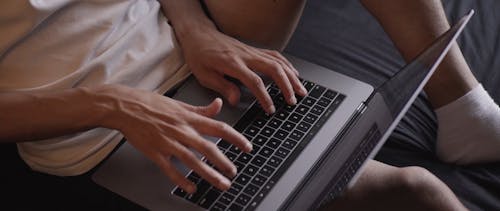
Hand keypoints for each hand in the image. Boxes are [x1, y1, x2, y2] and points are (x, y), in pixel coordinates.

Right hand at [100, 85, 251, 192]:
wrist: (124, 107)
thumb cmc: (150, 103)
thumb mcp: (179, 103)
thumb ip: (201, 108)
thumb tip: (219, 104)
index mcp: (189, 118)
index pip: (219, 127)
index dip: (236, 138)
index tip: (247, 147)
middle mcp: (182, 131)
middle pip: (208, 148)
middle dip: (224, 162)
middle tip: (234, 172)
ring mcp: (168, 142)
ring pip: (193, 162)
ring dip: (209, 174)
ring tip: (221, 183)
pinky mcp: (155, 152)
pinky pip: (170, 169)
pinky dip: (182, 180)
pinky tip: (192, 188)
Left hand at [178, 25, 306, 112]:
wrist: (199, 35)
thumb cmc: (200, 55)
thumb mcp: (204, 75)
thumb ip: (223, 87)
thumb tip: (236, 100)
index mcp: (233, 64)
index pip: (254, 81)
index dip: (265, 97)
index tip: (271, 109)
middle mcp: (246, 56)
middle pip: (273, 69)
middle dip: (287, 86)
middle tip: (293, 100)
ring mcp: (252, 51)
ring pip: (278, 62)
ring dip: (291, 76)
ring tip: (301, 90)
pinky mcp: (254, 50)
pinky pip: (275, 56)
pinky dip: (287, 65)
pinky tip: (293, 74)